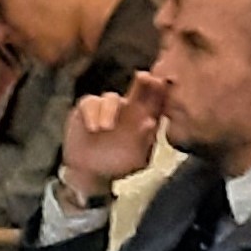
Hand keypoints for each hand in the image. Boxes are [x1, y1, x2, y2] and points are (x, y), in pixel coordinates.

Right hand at [61, 74, 171, 192]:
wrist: (92, 173)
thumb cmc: (120, 166)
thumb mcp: (138, 160)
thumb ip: (146, 142)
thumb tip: (151, 122)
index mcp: (145, 119)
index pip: (156, 101)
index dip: (161, 91)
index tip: (163, 84)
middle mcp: (128, 109)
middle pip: (137, 89)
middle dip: (142, 81)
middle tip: (145, 77)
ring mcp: (107, 108)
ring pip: (110, 98)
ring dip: (110, 109)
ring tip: (106, 128)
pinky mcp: (87, 109)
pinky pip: (89, 102)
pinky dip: (92, 113)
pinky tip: (94, 128)